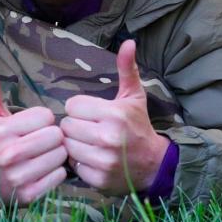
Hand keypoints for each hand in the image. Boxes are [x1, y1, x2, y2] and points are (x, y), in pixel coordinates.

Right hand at [0, 64, 67, 211]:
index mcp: (2, 132)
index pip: (45, 116)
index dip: (42, 119)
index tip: (32, 126)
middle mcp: (9, 155)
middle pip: (55, 136)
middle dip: (52, 136)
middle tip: (41, 140)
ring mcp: (19, 177)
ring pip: (60, 155)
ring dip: (56, 154)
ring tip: (43, 154)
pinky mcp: (30, 194)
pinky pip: (60, 175)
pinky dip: (56, 172)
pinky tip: (44, 169)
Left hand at [61, 40, 169, 194]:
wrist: (155, 165)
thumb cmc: (139, 126)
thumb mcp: (134, 96)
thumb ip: (126, 69)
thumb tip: (128, 42)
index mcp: (114, 114)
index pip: (72, 105)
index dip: (80, 109)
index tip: (92, 114)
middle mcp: (107, 138)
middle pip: (66, 125)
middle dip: (75, 126)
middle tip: (89, 129)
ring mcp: (102, 160)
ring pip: (66, 145)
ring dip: (74, 144)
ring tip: (89, 143)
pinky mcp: (98, 179)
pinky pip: (73, 165)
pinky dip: (79, 163)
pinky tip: (93, 159)